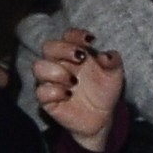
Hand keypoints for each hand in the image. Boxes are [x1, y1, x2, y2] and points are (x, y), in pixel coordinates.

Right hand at [31, 27, 125, 152]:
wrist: (101, 117)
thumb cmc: (104, 91)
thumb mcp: (114, 75)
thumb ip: (113, 62)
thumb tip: (105, 55)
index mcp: (75, 53)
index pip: (68, 36)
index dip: (76, 35)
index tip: (91, 40)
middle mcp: (59, 64)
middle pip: (48, 47)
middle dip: (63, 49)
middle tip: (81, 57)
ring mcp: (51, 81)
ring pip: (38, 67)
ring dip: (56, 71)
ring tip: (74, 81)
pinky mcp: (47, 100)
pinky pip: (41, 92)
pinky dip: (54, 92)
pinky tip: (68, 95)